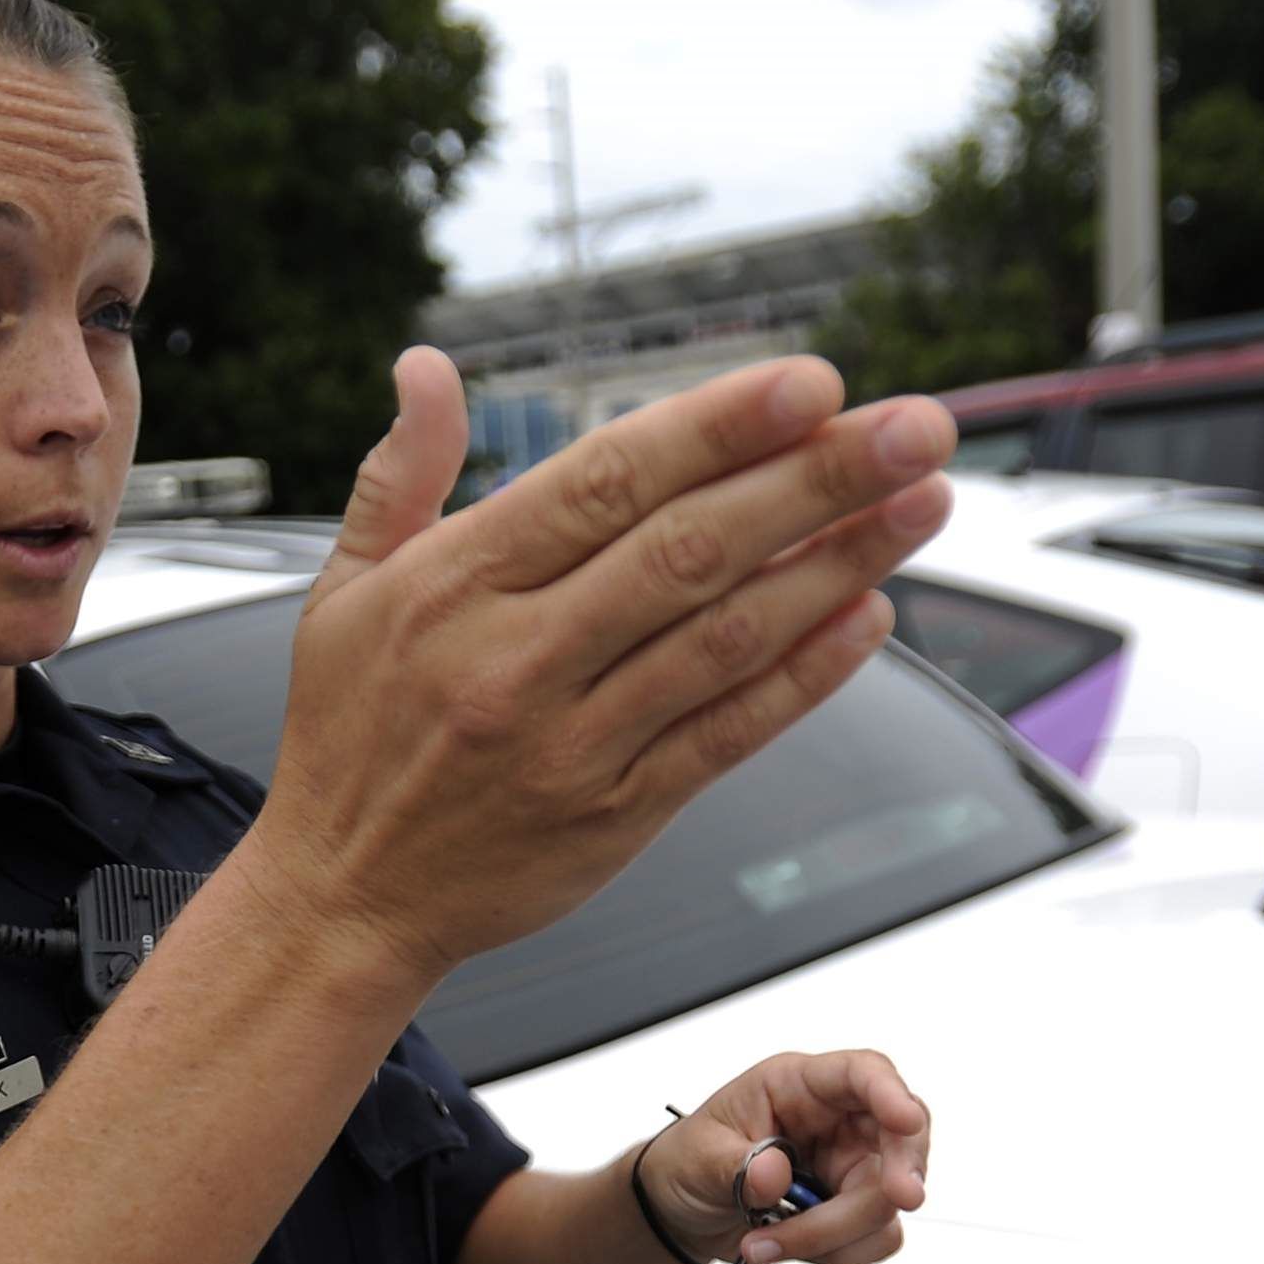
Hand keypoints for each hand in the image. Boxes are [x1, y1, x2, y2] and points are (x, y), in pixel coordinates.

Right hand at [236, 350, 957, 990]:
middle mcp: (516, 658)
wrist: (342, 897)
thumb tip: (426, 366)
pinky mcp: (614, 817)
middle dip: (815, 479)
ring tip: (920, 503)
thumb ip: (402, 475)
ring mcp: (571, 743)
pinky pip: (726, 736)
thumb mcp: (345, 590)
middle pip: (688, 550)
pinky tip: (868, 615)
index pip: (606, 482)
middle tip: (915, 426)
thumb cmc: (351, 736)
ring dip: (837, 565)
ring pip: (723, 638)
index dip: (717, 427)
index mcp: (456, 585)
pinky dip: (803, 677)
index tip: (810, 383)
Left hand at [643, 1051, 931, 1263]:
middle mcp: (838, 1122)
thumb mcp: (697, 1156)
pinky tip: (783, 1246)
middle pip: (900, 1139)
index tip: (906, 1121)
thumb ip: (734, 1165)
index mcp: (801, 1085)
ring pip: (887, 1203)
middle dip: (895, 1177)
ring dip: (833, 1234)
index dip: (891, 1093)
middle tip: (898, 1200)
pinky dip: (832, 1253)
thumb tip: (774, 1174)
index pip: (862, 1073)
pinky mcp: (854, 1211)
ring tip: (764, 1242)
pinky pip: (873, 1238)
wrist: (685, 1210)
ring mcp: (852, 1167)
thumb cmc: (693, 1160)